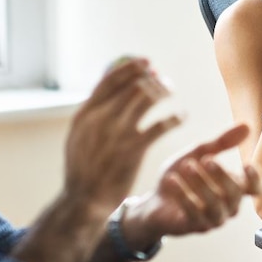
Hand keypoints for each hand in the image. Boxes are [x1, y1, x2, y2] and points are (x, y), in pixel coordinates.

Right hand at [64, 57, 182, 212]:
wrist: (83, 200)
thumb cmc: (84, 167)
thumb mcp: (79, 136)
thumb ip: (93, 113)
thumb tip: (110, 88)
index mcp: (85, 114)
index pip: (110, 80)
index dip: (131, 67)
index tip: (147, 62)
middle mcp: (100, 119)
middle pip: (132, 85)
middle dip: (152, 79)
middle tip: (164, 80)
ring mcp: (117, 134)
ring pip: (147, 99)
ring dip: (164, 91)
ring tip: (172, 92)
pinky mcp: (134, 150)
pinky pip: (161, 125)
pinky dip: (175, 117)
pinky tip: (182, 116)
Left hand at [121, 124, 261, 245]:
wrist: (155, 200)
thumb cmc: (182, 176)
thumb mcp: (199, 153)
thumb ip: (221, 142)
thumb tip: (246, 126)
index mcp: (234, 187)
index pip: (257, 189)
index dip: (256, 179)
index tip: (246, 164)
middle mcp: (228, 205)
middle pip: (235, 194)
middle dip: (222, 175)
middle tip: (206, 159)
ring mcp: (213, 219)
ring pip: (216, 205)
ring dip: (202, 185)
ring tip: (187, 166)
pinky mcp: (194, 226)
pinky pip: (194, 214)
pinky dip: (183, 195)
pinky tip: (172, 180)